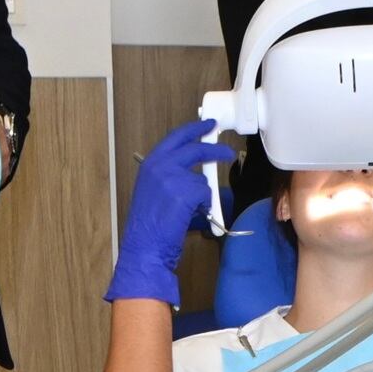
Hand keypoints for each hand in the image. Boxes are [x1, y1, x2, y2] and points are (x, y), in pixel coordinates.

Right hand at [109, 116, 236, 305]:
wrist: (144, 246)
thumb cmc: (149, 225)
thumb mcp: (152, 190)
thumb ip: (169, 175)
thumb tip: (193, 172)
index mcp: (150, 163)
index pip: (176, 137)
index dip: (194, 129)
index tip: (208, 125)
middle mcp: (160, 165)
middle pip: (195, 148)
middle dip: (215, 149)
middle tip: (227, 152)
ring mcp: (172, 177)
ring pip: (202, 180)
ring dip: (201, 196)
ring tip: (186, 211)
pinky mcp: (185, 192)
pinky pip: (206, 195)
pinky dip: (203, 206)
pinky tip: (188, 216)